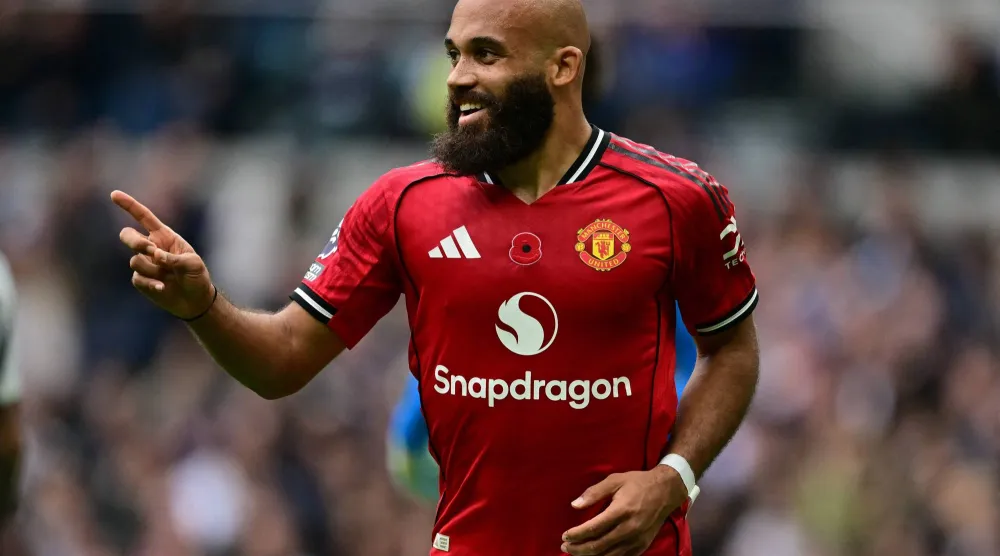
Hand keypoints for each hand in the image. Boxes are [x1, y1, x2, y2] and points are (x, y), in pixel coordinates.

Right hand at [111, 190, 213, 319]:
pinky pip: (137, 278)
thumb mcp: (193, 263)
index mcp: (164, 236)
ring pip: (135, 261)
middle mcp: (151, 247)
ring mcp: (145, 264)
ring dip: (151, 268)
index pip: (143, 217)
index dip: (129, 205)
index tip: (114, 194)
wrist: (195, 300)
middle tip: (149, 249)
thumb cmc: (197, 276)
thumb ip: (173, 258)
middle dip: (135, 241)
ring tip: (168, 276)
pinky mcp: (141, 280)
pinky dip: (151, 283)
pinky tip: (163, 287)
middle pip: (128, 236)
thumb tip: (154, 255)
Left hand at [561, 466, 687, 555]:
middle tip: (565, 547)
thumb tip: (574, 505)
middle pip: (598, 546)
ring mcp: (637, 540)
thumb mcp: (614, 480)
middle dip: (578, 549)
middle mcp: (629, 529)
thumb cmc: (638, 483)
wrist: (666, 491)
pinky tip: (594, 555)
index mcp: (621, 511)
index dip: (576, 534)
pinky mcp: (642, 546)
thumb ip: (593, 493)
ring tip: (575, 552)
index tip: (564, 536)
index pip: (593, 528)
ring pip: (608, 555)